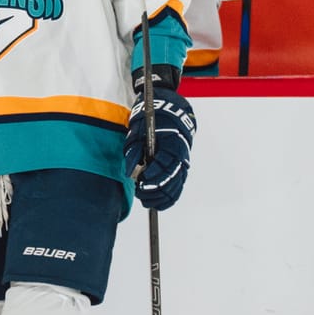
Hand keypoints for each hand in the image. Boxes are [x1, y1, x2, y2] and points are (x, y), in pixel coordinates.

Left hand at [125, 80, 194, 210]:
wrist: (170, 111)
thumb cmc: (153, 120)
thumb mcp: (140, 131)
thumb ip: (135, 153)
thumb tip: (130, 173)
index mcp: (173, 145)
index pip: (165, 165)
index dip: (153, 176)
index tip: (141, 182)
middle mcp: (181, 156)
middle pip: (171, 180)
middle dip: (154, 189)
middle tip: (140, 192)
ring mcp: (183, 164)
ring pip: (175, 187)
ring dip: (160, 196)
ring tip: (145, 198)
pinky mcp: (181, 170)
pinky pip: (177, 188)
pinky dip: (168, 197)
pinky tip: (156, 202)